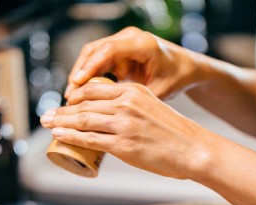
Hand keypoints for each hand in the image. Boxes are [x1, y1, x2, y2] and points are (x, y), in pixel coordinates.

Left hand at [42, 80, 212, 179]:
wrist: (193, 149)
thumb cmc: (175, 134)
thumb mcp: (152, 108)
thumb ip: (133, 107)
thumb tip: (113, 118)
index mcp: (133, 91)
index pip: (94, 89)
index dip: (74, 96)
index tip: (64, 104)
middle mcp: (126, 103)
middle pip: (84, 104)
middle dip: (61, 110)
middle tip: (46, 116)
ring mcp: (123, 124)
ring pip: (83, 120)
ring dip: (60, 123)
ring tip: (48, 125)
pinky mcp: (123, 145)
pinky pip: (90, 140)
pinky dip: (71, 137)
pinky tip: (59, 136)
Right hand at [65, 26, 198, 99]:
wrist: (186, 67)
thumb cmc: (176, 78)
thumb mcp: (160, 92)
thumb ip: (137, 100)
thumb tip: (111, 114)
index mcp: (141, 44)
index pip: (108, 51)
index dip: (90, 68)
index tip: (76, 84)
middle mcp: (129, 39)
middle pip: (94, 51)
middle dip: (79, 74)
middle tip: (70, 96)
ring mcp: (122, 44)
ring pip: (92, 56)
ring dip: (81, 76)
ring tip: (72, 99)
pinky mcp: (118, 52)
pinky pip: (97, 63)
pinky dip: (89, 78)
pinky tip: (82, 96)